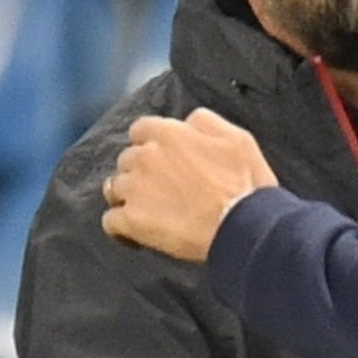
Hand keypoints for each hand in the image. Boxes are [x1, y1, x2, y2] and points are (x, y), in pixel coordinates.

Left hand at [102, 107, 278, 261]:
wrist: (243, 227)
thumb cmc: (246, 186)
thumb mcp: (238, 139)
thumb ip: (206, 123)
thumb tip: (188, 122)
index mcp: (168, 134)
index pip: (140, 130)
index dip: (149, 146)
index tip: (162, 160)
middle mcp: (144, 156)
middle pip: (126, 160)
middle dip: (139, 172)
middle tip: (161, 191)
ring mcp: (134, 188)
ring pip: (114, 188)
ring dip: (128, 198)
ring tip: (148, 213)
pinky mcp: (132, 220)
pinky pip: (110, 222)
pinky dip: (120, 228)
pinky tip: (134, 235)